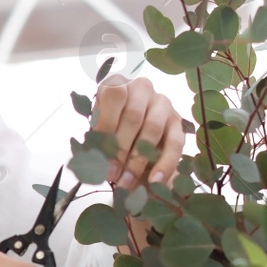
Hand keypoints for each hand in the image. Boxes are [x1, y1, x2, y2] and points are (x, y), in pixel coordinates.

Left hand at [91, 74, 184, 189]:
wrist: (132, 139)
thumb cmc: (109, 133)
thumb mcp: (97, 133)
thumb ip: (95, 143)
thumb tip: (89, 162)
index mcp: (117, 84)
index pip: (114, 96)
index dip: (106, 124)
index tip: (99, 153)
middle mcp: (141, 88)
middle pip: (133, 116)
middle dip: (120, 149)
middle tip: (111, 174)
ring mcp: (162, 102)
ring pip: (152, 130)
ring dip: (138, 160)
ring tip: (126, 183)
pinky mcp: (177, 121)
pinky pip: (175, 143)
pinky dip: (164, 164)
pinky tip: (155, 182)